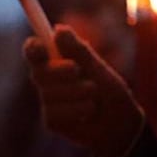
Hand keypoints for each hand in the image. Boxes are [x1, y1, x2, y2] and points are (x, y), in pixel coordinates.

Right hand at [22, 25, 144, 156]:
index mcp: (57, 64)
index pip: (34, 51)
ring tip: (94, 98)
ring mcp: (48, 102)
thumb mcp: (100, 70)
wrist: (123, 127)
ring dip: (77, 92)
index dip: (32, 47)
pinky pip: (57, 112)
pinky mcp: (51, 121)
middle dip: (59, 70)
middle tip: (76, 70)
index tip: (40, 45)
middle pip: (38, 71)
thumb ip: (80, 52)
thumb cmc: (111, 94)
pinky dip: (78, 110)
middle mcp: (48, 82)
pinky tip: (87, 114)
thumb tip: (58, 29)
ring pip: (51, 92)